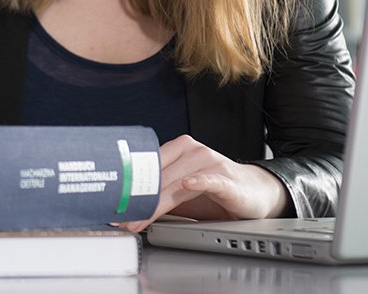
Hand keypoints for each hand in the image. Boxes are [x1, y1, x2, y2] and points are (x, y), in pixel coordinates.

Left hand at [120, 134, 289, 231]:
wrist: (254, 192)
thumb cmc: (214, 192)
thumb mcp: (182, 192)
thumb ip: (159, 195)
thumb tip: (127, 208)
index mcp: (179, 149)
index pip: (148, 166)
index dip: (129, 185)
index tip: (113, 203)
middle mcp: (194, 151)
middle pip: (159, 178)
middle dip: (139, 201)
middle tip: (123, 218)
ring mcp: (211, 163)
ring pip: (178, 183)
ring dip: (157, 203)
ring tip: (141, 219)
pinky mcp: (227, 179)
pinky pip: (210, 179)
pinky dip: (198, 181)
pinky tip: (188, 185)